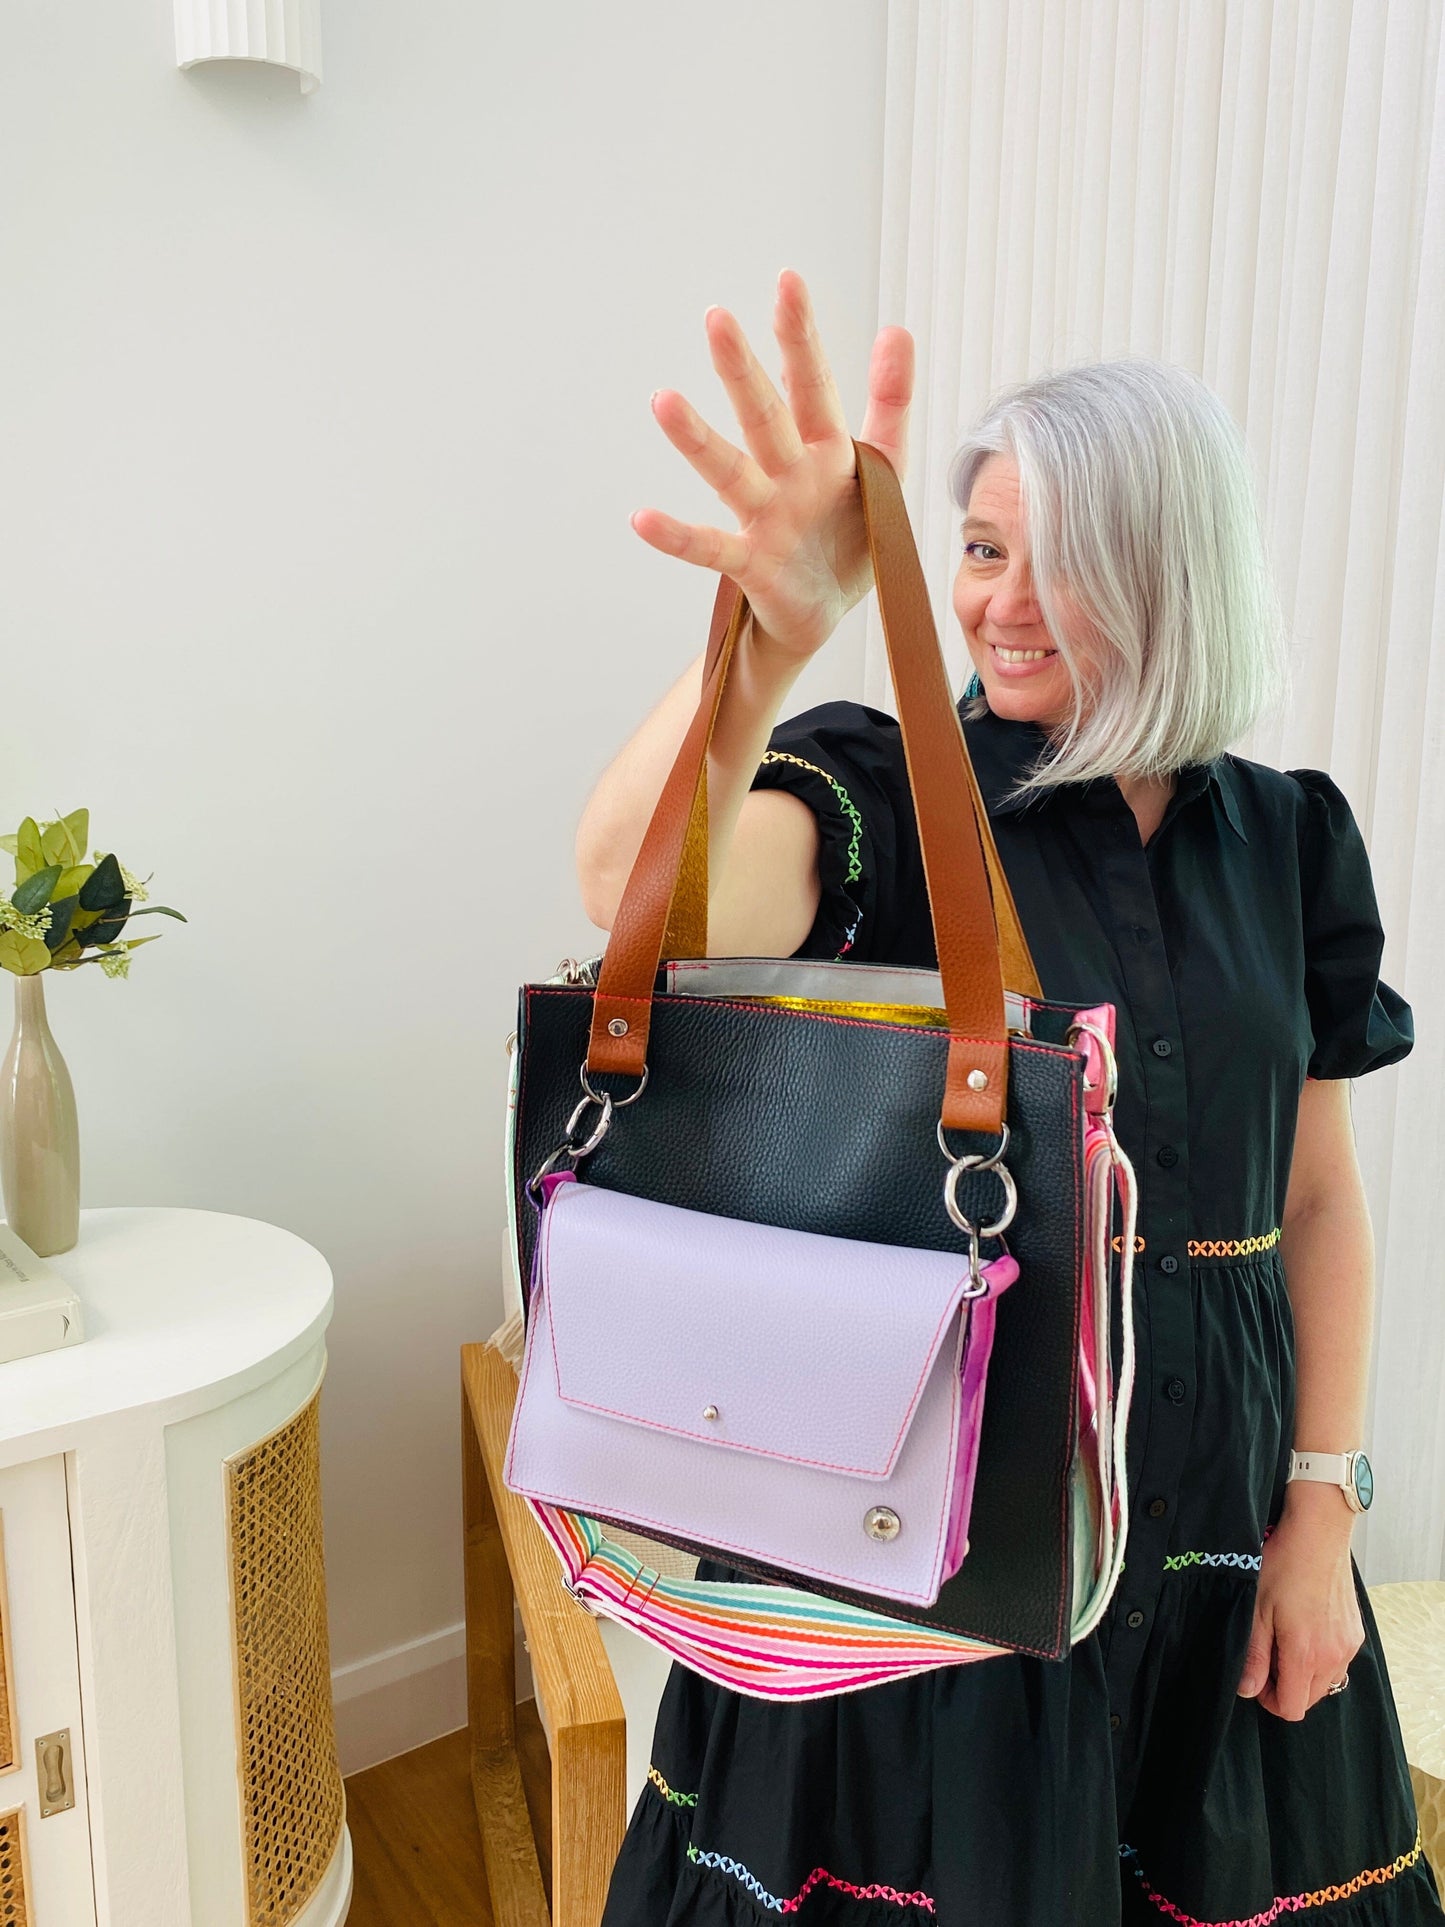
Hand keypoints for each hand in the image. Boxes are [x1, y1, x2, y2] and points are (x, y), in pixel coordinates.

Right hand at [632, 270, 914, 662]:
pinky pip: (709, 548)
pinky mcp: (750, 562)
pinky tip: (642, 519)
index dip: (800, 337)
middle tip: (716, 319)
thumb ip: (890, 402)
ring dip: (696, 439)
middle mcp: (787, 473)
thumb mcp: (883, 467)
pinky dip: (676, 537)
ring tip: (664, 401)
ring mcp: (764, 516)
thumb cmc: (849, 532)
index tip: (787, 281)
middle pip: (763, 416)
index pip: (811, 384)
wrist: (827, 609)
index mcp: (824, 447)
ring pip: (729, 471)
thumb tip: (896, 328)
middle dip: (743, 370)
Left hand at [1235, 1492, 1364, 1718]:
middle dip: (1286, 1687)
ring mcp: (1348, 1646)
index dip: (1269, 1700)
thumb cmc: (1283, 1566)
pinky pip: (1339, 1663)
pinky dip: (1322, 1659)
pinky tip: (1306, 1630)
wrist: (1318, 1535)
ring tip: (1286, 1640)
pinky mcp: (1355, 1633)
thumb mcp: (1257, 1609)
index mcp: (1306, 1655)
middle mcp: (1333, 1657)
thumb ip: (1254, 1654)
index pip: (1292, 1708)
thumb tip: (1247, 1690)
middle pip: (1309, 1699)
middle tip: (1268, 1654)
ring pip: (1326, 1683)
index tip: (1257, 1679)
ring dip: (1305, 1674)